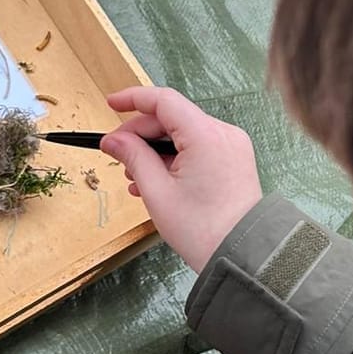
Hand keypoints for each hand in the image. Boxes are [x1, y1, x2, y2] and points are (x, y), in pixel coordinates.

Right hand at [101, 87, 262, 273]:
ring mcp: (231, 146)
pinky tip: (156, 180)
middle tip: (117, 153)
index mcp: (206, 135)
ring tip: (135, 176)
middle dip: (141, 133)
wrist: (241, 255)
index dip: (133, 98)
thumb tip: (113, 140)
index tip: (111, 103)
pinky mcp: (234, 159)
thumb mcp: (157, 192)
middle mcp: (223, 133)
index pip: (163, 100)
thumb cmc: (203, 230)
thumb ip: (132, 157)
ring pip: (183, 133)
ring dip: (156, 148)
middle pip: (172, 118)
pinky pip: (198, 147)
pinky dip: (175, 157)